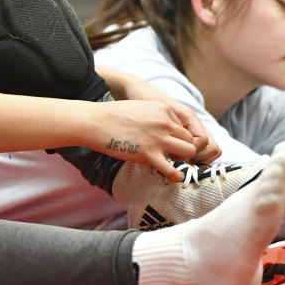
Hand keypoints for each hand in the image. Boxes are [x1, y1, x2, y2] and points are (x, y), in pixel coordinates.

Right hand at [99, 67, 220, 164]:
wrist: (95, 121)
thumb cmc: (112, 115)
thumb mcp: (141, 108)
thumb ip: (155, 117)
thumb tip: (162, 130)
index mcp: (163, 109)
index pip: (184, 126)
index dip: (177, 137)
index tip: (167, 143)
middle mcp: (165, 122)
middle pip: (189, 139)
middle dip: (182, 148)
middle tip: (170, 154)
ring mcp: (158, 138)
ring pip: (189, 152)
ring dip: (182, 159)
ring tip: (171, 162)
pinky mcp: (149, 154)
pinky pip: (173, 170)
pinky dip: (177, 176)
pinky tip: (173, 176)